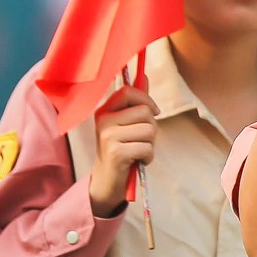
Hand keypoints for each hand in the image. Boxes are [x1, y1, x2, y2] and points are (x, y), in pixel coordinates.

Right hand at [89, 85, 156, 216]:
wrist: (107, 180)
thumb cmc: (121, 150)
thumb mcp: (126, 124)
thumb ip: (135, 102)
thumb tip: (144, 76)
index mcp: (104, 111)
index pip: (128, 91)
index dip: (146, 99)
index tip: (153, 112)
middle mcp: (103, 121)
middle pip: (145, 112)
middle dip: (152, 128)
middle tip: (142, 140)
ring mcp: (108, 137)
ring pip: (149, 130)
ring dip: (151, 144)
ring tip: (139, 151)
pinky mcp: (116, 153)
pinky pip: (147, 147)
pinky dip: (148, 156)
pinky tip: (138, 161)